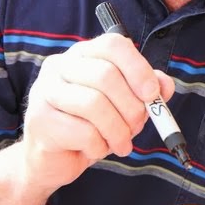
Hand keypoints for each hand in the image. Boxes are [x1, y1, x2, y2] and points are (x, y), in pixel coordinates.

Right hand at [22, 33, 174, 193]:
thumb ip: (146, 92)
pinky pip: (83, 132)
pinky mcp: (39, 120)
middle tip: (137, 127)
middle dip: (131, 107)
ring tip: (122, 144)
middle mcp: (60, 66)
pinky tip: (96, 150)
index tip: (152, 95)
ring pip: (94, 104)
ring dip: (118, 130)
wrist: (53, 159)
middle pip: (106, 74)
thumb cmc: (90, 126)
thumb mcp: (123, 106)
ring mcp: (46, 91)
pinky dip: (99, 147)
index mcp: (84, 55)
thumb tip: (165, 85)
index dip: (138, 68)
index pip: (113, 44)